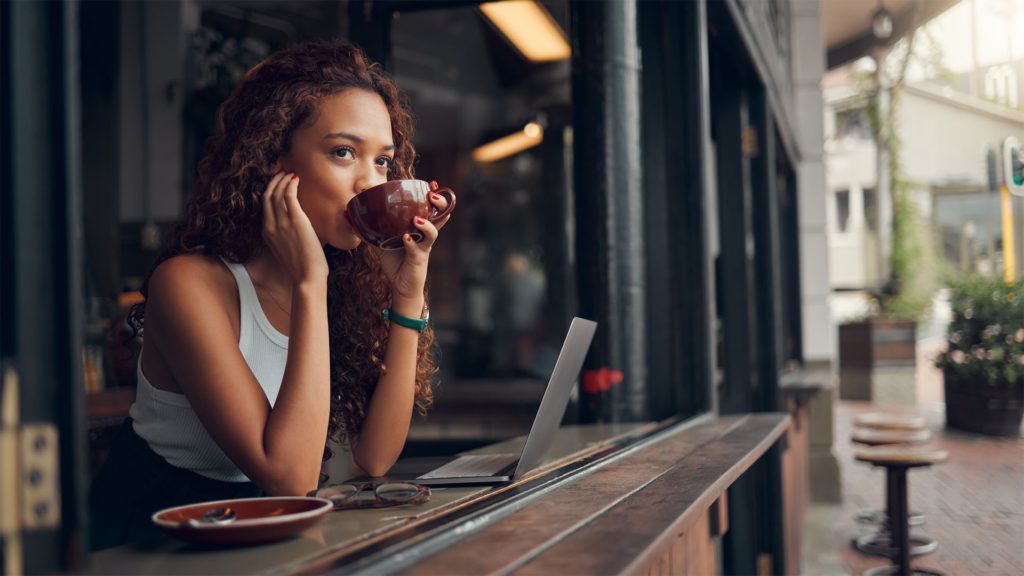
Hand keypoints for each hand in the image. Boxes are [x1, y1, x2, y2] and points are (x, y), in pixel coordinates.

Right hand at [261, 172, 328, 286]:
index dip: (270, 190)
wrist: (307, 278)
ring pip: (276, 193)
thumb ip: (286, 235)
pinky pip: (289, 196)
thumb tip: (296, 226)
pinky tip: (296, 179)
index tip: (277, 182)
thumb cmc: (302, 267)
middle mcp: (271, 226)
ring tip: (290, 173)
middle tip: (282, 172)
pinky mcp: (295, 221)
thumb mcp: (287, 249)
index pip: (264, 205)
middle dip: (274, 181)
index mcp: (267, 232)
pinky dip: (290, 185)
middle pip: (267, 195)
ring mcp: (282, 223)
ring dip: (282, 180)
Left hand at [378, 189, 451, 300]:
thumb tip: (348, 215)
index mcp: (419, 228)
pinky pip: (417, 250)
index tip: (431, 184)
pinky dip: (411, 243)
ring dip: (427, 224)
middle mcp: (424, 236)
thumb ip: (369, 230)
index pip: (429, 209)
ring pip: (432, 233)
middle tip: (431, 195)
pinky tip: (406, 238)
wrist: (402, 287)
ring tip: (417, 219)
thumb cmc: (395, 263)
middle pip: (439, 216)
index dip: (433, 197)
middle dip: (439, 204)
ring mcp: (423, 247)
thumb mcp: (381, 243)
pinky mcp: (419, 260)